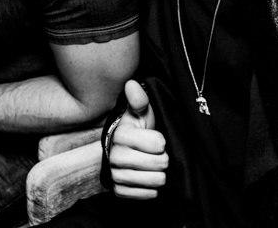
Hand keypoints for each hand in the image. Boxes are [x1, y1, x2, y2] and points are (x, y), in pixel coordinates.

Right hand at [109, 80, 167, 198]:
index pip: (158, 144)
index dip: (162, 142)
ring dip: (159, 175)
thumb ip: (139, 100)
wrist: (126, 152)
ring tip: (153, 167)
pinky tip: (146, 178)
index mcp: (121, 134)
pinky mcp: (118, 191)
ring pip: (155, 181)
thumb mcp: (141, 113)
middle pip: (159, 164)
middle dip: (163, 159)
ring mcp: (115, 174)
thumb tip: (131, 84)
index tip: (156, 139)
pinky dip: (151, 189)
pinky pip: (146, 195)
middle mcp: (114, 155)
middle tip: (157, 154)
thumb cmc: (138, 130)